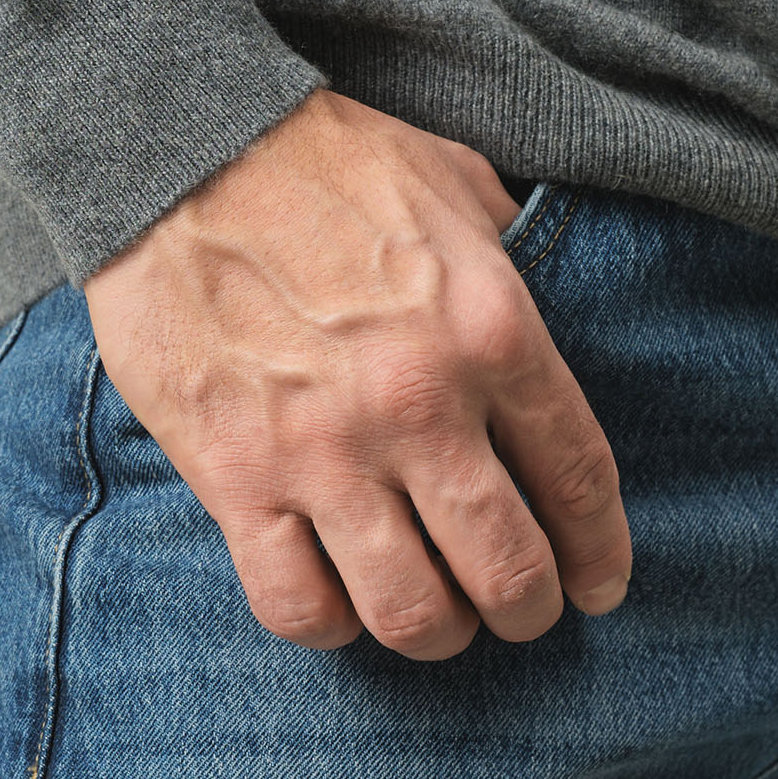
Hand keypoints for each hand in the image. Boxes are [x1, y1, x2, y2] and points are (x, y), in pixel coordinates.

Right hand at [83, 88, 631, 658]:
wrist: (178, 145)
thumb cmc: (322, 160)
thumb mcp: (456, 183)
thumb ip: (513, 260)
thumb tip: (540, 315)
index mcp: (492, 330)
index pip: (580, 482)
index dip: (599, 554)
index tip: (599, 587)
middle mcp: (419, 404)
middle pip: (506, 571)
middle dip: (526, 611)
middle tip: (518, 612)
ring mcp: (323, 450)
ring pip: (409, 610)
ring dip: (434, 633)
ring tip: (433, 618)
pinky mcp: (234, 477)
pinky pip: (295, 605)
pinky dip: (328, 626)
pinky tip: (336, 604)